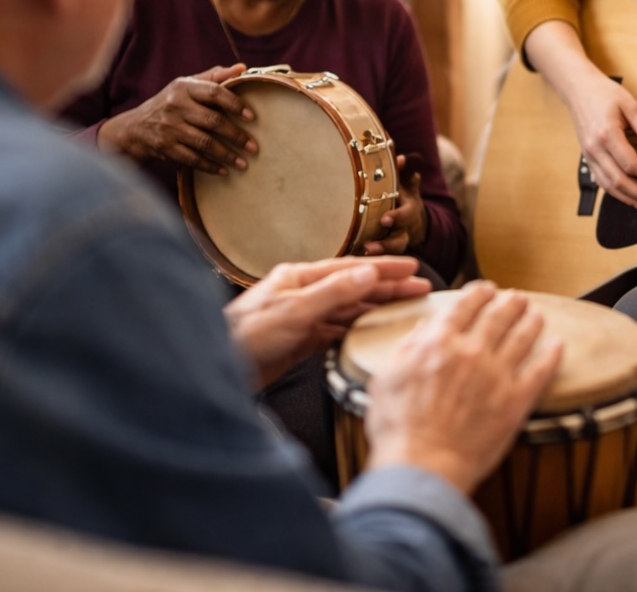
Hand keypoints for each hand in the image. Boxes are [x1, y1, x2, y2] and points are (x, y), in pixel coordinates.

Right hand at [97, 63, 256, 173]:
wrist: (135, 127)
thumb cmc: (171, 101)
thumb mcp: (187, 84)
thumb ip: (214, 76)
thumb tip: (243, 68)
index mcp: (184, 87)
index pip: (214, 93)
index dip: (235, 104)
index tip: (252, 117)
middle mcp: (175, 106)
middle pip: (213, 121)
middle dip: (236, 136)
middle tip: (254, 147)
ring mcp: (169, 128)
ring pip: (204, 143)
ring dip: (226, 155)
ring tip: (244, 163)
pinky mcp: (165, 147)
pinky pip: (192, 159)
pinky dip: (210, 166)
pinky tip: (224, 170)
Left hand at [224, 256, 429, 389]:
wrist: (216, 368)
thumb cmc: (245, 336)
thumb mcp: (294, 311)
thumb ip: (334, 292)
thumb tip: (368, 273)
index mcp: (299, 278)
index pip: (351, 269)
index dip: (384, 268)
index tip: (412, 267)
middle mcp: (301, 294)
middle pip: (353, 287)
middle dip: (388, 287)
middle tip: (419, 288)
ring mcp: (300, 318)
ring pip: (347, 310)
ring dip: (375, 309)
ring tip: (403, 309)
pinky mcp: (298, 342)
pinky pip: (334, 332)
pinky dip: (354, 331)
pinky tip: (370, 332)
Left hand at [361, 153, 427, 254]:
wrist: (411, 218)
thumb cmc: (401, 194)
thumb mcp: (404, 181)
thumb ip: (402, 169)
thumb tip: (399, 154)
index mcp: (409, 210)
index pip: (407, 215)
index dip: (398, 217)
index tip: (385, 219)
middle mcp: (403, 230)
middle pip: (398, 242)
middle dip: (385, 245)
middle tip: (369, 246)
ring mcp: (393, 243)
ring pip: (387, 255)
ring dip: (374, 256)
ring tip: (358, 256)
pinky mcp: (382, 252)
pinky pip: (375, 260)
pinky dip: (364, 262)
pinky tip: (349, 262)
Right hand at [364, 282, 562, 494]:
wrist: (422, 465)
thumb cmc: (398, 427)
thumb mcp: (386, 377)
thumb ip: (407, 348)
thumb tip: (422, 329)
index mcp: (439, 342)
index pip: (465, 306)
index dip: (479, 293)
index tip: (487, 290)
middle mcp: (471, 350)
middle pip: (498, 316)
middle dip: (510, 303)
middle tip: (518, 298)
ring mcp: (496, 374)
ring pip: (522, 337)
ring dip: (531, 322)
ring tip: (537, 315)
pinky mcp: (515, 401)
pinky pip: (540, 372)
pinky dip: (551, 357)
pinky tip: (558, 347)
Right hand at [562, 67, 636, 210]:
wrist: (578, 89)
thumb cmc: (603, 93)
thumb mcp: (630, 105)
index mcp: (607, 134)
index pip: (631, 163)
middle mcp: (595, 148)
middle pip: (618, 180)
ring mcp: (589, 154)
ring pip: (607, 184)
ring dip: (627, 197)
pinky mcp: (587, 156)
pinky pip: (600, 180)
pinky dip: (614, 191)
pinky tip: (627, 195)